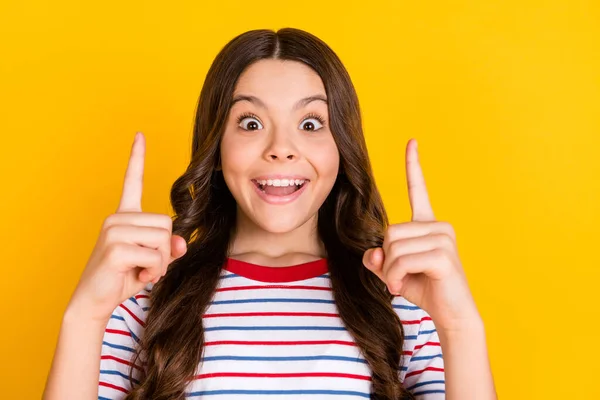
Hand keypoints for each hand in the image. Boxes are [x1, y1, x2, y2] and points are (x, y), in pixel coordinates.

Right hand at [67, 132, 187, 321]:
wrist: (94, 301)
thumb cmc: (123, 278)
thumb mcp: (152, 261)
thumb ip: (168, 249)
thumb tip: (182, 243)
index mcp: (125, 216)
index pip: (132, 181)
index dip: (137, 158)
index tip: (140, 135)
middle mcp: (117, 217)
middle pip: (166, 223)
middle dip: (165, 250)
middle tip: (149, 265)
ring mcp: (113, 230)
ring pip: (162, 239)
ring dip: (160, 262)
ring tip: (143, 270)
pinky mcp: (114, 247)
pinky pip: (154, 255)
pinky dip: (154, 271)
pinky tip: (138, 276)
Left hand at [362, 139, 479, 331]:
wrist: (452, 316)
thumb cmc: (425, 289)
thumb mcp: (394, 272)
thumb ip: (379, 259)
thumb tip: (372, 252)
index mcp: (428, 225)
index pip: (417, 190)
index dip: (413, 166)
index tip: (411, 142)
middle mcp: (438, 226)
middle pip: (390, 231)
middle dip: (386, 259)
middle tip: (396, 277)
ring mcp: (443, 238)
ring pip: (394, 247)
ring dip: (389, 271)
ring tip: (401, 283)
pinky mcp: (444, 255)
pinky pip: (403, 260)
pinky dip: (395, 277)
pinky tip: (402, 288)